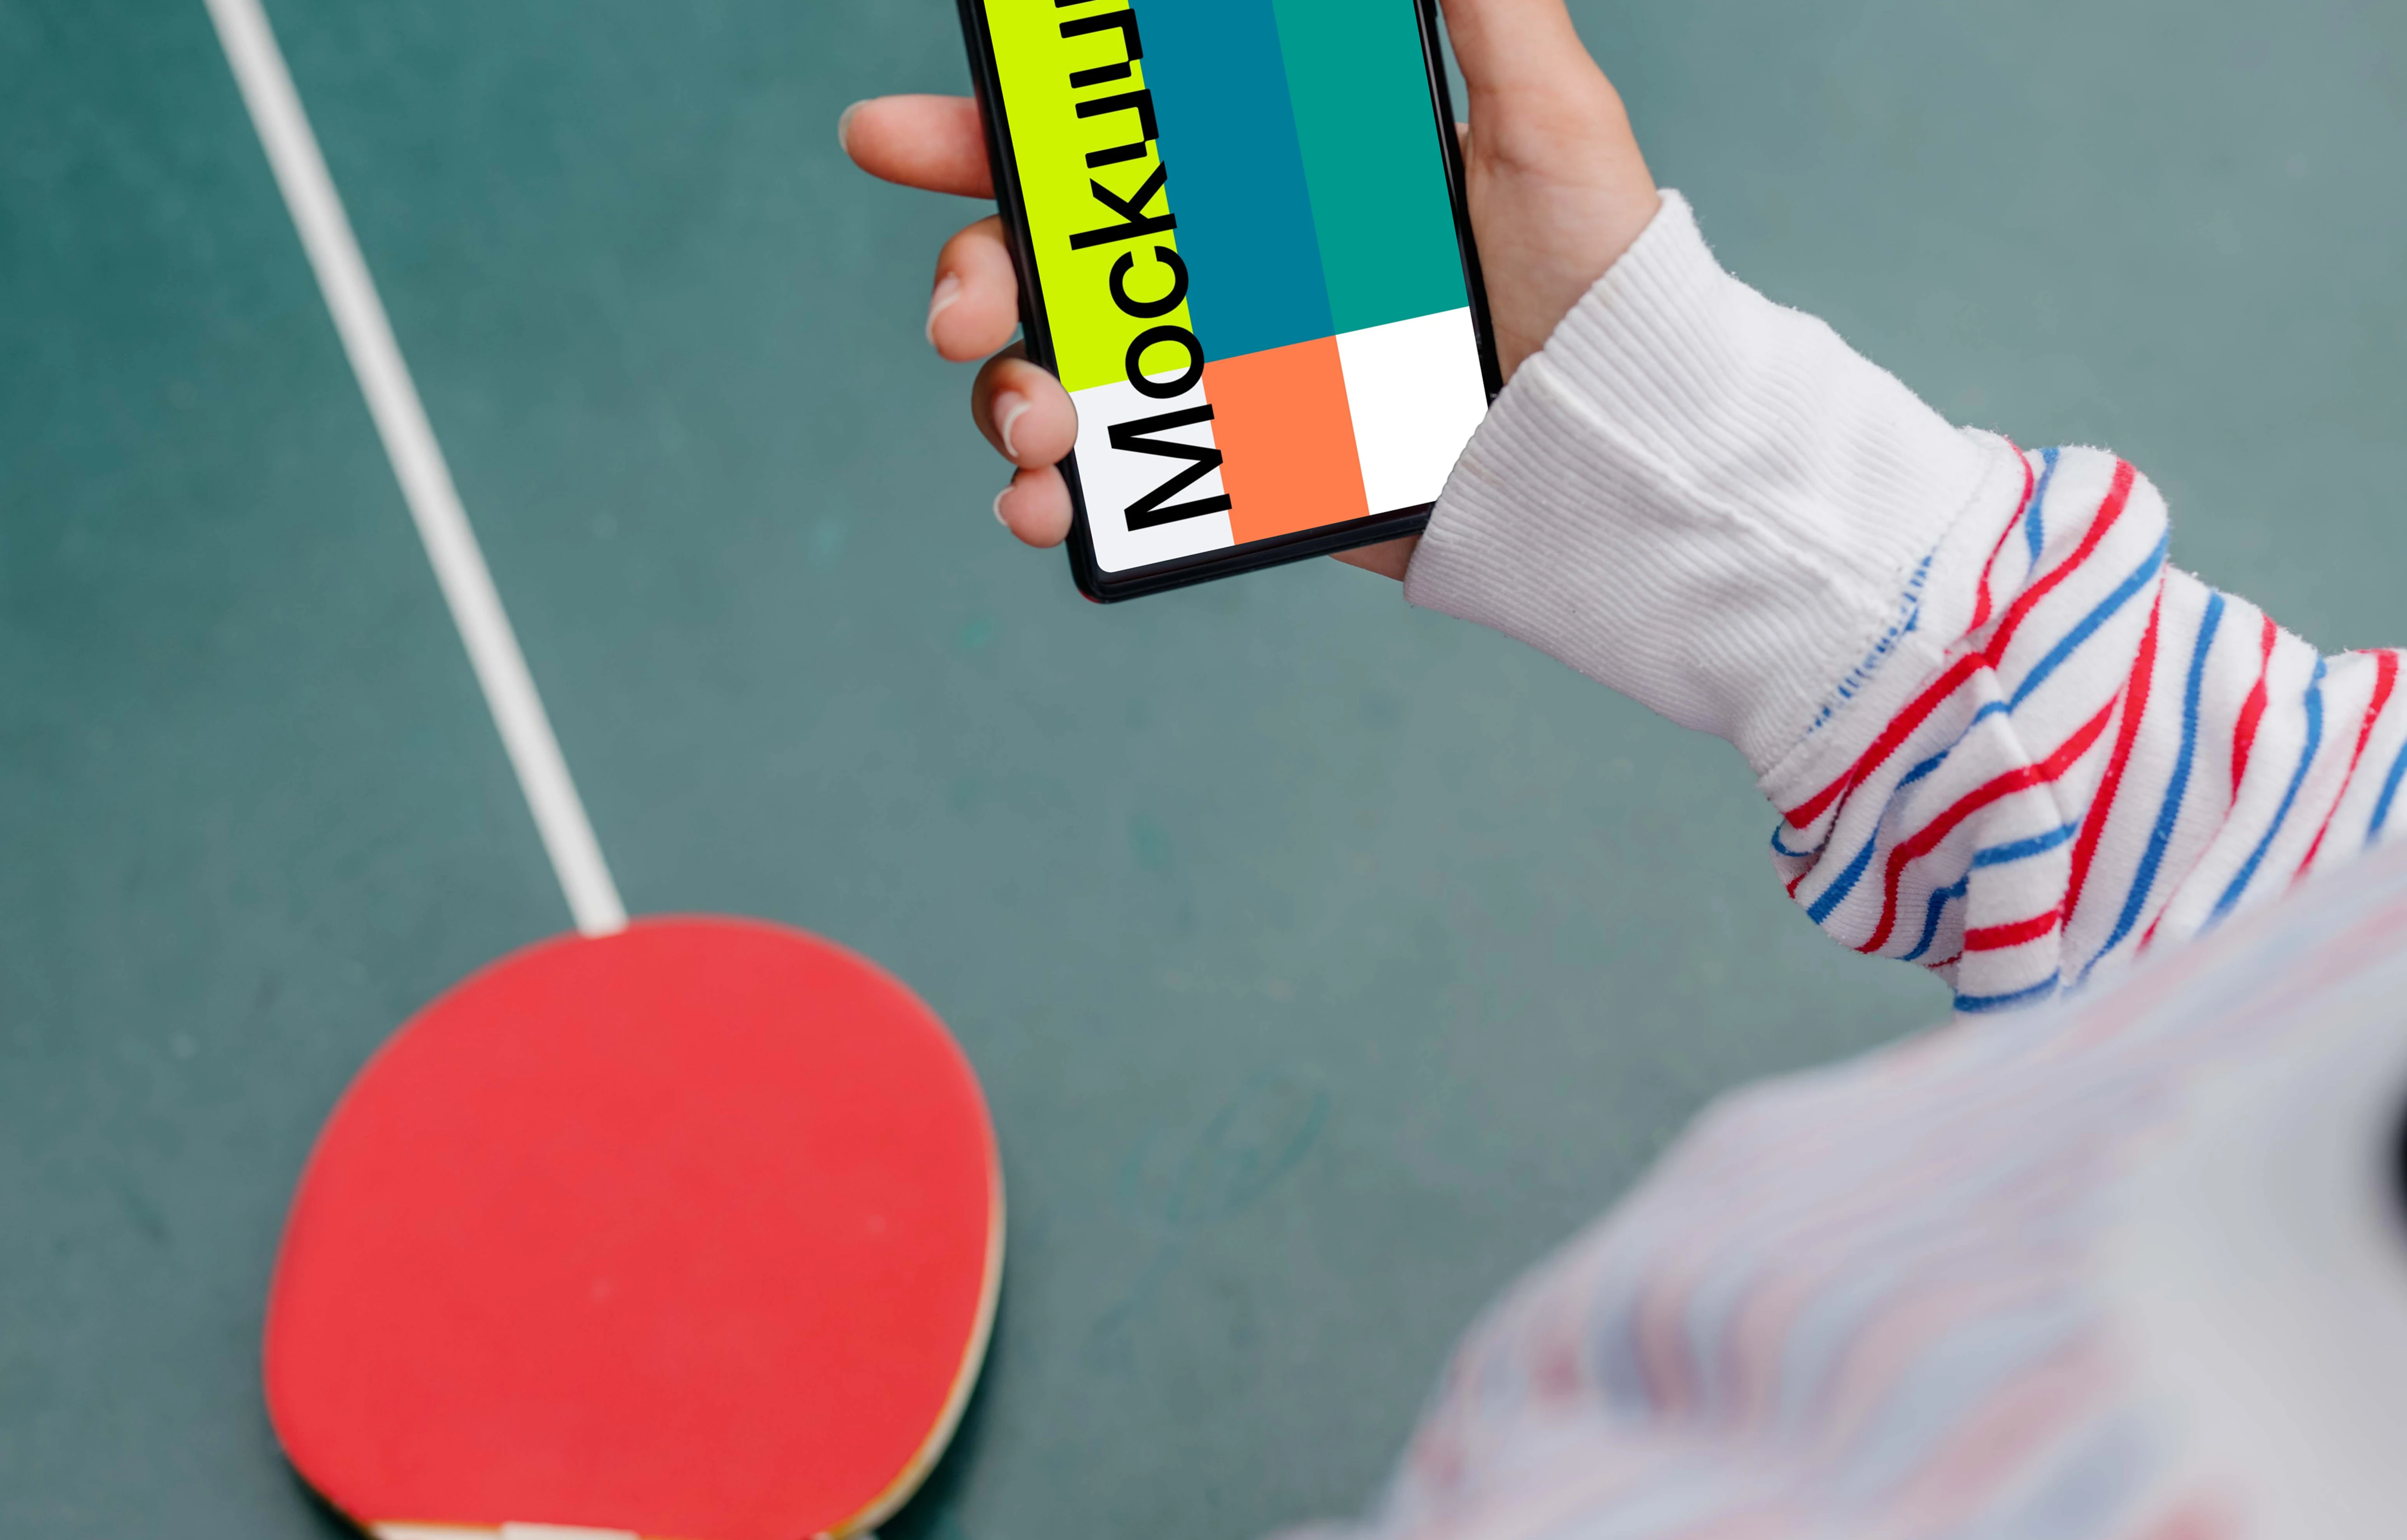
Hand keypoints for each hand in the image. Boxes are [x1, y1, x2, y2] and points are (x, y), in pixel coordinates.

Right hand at [840, 0, 1657, 578]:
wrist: (1619, 442)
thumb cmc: (1597, 273)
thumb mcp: (1544, 113)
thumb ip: (1478, 2)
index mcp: (1262, 182)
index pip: (1101, 147)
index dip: (986, 136)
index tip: (899, 135)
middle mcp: (1225, 277)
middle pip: (1041, 263)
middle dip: (968, 271)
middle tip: (961, 305)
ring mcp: (1222, 382)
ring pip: (1052, 376)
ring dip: (1000, 396)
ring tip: (1031, 427)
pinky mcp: (1239, 479)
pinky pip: (1113, 486)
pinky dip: (1049, 495)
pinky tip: (1042, 505)